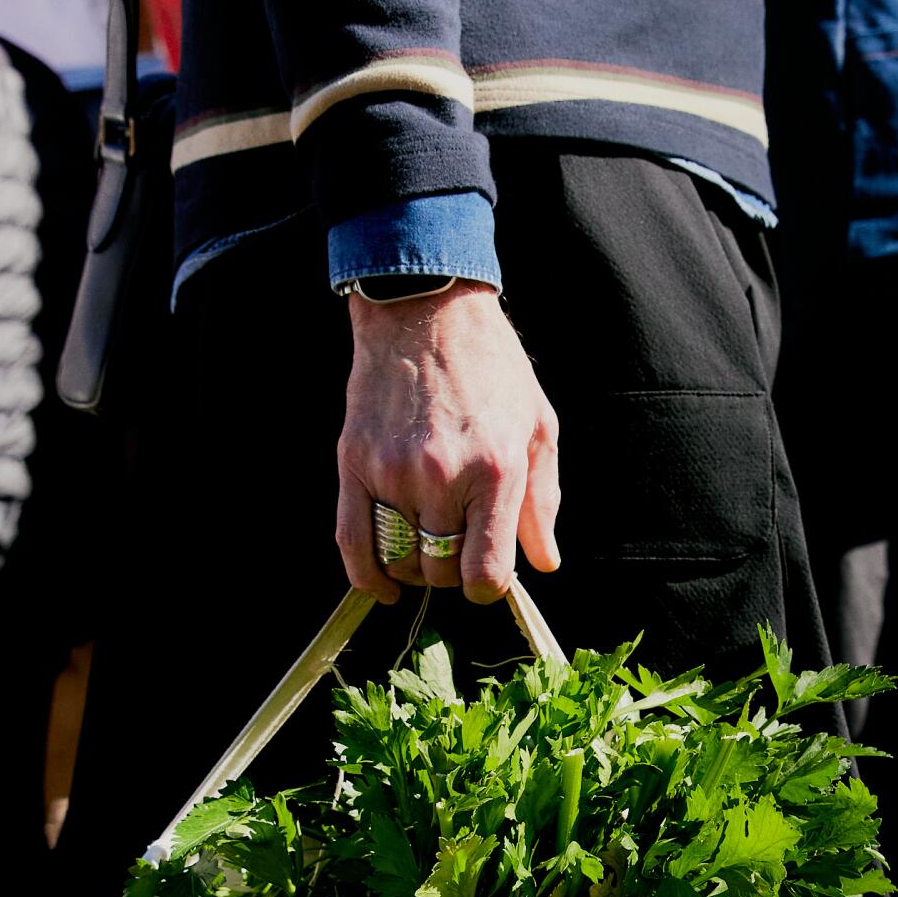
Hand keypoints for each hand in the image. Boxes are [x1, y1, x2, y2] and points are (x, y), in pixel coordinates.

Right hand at [336, 282, 560, 607]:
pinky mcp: (354, 463)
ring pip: (400, 560)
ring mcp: (393, 472)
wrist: (425, 309)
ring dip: (416, 567)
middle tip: (458, 545)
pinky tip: (385, 585)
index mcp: (495, 470)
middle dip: (452, 572)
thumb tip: (544, 562)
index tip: (487, 574)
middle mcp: (441, 477)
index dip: (488, 587)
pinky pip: (352, 543)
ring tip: (428, 544)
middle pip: (441, 572)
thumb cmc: (491, 367)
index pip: (485, 573)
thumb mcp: (537, 426)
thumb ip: (542, 500)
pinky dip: (368, 576)